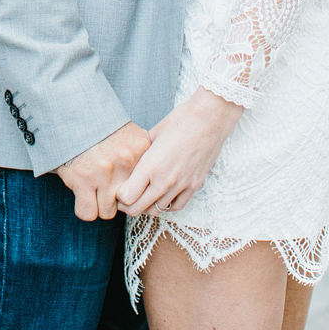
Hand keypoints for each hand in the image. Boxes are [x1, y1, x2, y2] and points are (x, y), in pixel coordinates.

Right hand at [56, 122, 150, 221]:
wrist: (70, 114)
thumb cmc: (99, 127)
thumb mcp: (128, 133)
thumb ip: (141, 154)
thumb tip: (150, 182)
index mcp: (141, 147)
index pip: (148, 186)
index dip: (136, 191)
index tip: (128, 188)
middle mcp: (126, 161)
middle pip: (130, 203)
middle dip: (119, 201)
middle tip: (109, 190)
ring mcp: (105, 172)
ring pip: (108, 211)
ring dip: (100, 204)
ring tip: (93, 190)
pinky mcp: (83, 180)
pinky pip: (88, 213)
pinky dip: (85, 208)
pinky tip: (82, 196)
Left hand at [116, 90, 242, 216]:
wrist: (210, 119)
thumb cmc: (180, 121)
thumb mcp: (152, 133)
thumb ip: (140, 151)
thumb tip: (130, 158)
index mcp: (150, 165)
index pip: (126, 196)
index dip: (119, 195)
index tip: (118, 188)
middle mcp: (164, 180)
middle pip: (138, 208)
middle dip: (128, 206)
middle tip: (125, 198)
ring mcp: (181, 185)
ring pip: (157, 210)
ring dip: (146, 206)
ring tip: (142, 196)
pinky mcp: (194, 186)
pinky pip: (176, 206)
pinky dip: (166, 205)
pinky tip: (162, 196)